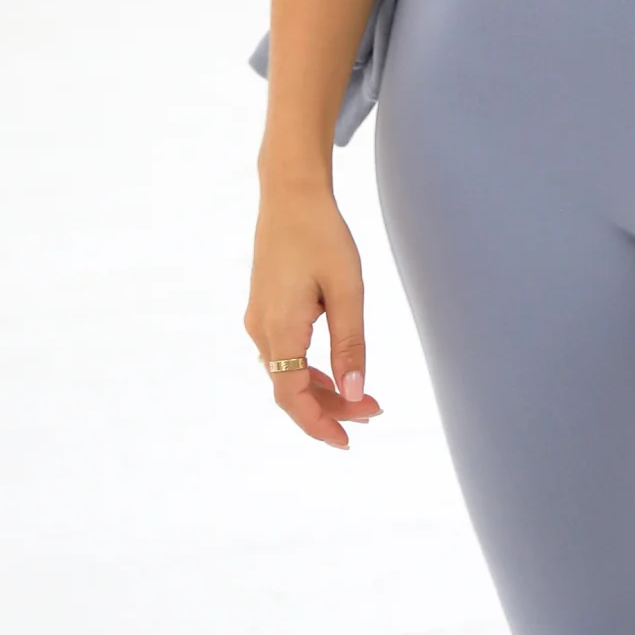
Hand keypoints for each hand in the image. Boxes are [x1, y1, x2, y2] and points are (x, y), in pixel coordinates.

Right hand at [244, 184, 383, 448]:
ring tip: (363, 397)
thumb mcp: (347, 289)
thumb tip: (356, 393)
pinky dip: (309, 370)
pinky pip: (284, 354)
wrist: (290, 193)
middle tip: (375, 412)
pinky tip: (335, 372)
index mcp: (279, 328)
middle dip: (331, 407)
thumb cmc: (321, 234)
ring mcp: (259, 319)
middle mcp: (261, 329)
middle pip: (291, 389)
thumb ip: (350, 343)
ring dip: (322, 390)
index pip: (292, 397)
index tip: (348, 441)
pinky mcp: (264, 308)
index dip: (319, 424)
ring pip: (287, 373)